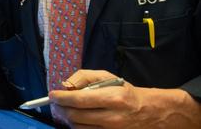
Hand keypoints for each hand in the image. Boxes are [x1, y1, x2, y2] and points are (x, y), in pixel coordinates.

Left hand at [50, 69, 200, 127]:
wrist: (149, 111)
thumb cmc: (125, 92)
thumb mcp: (107, 77)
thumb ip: (84, 77)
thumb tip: (66, 86)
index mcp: (112, 98)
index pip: (78, 100)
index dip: (61, 98)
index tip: (52, 95)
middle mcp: (112, 117)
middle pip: (74, 116)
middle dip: (61, 108)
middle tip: (57, 102)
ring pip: (77, 127)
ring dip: (68, 118)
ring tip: (68, 109)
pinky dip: (77, 126)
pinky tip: (78, 118)